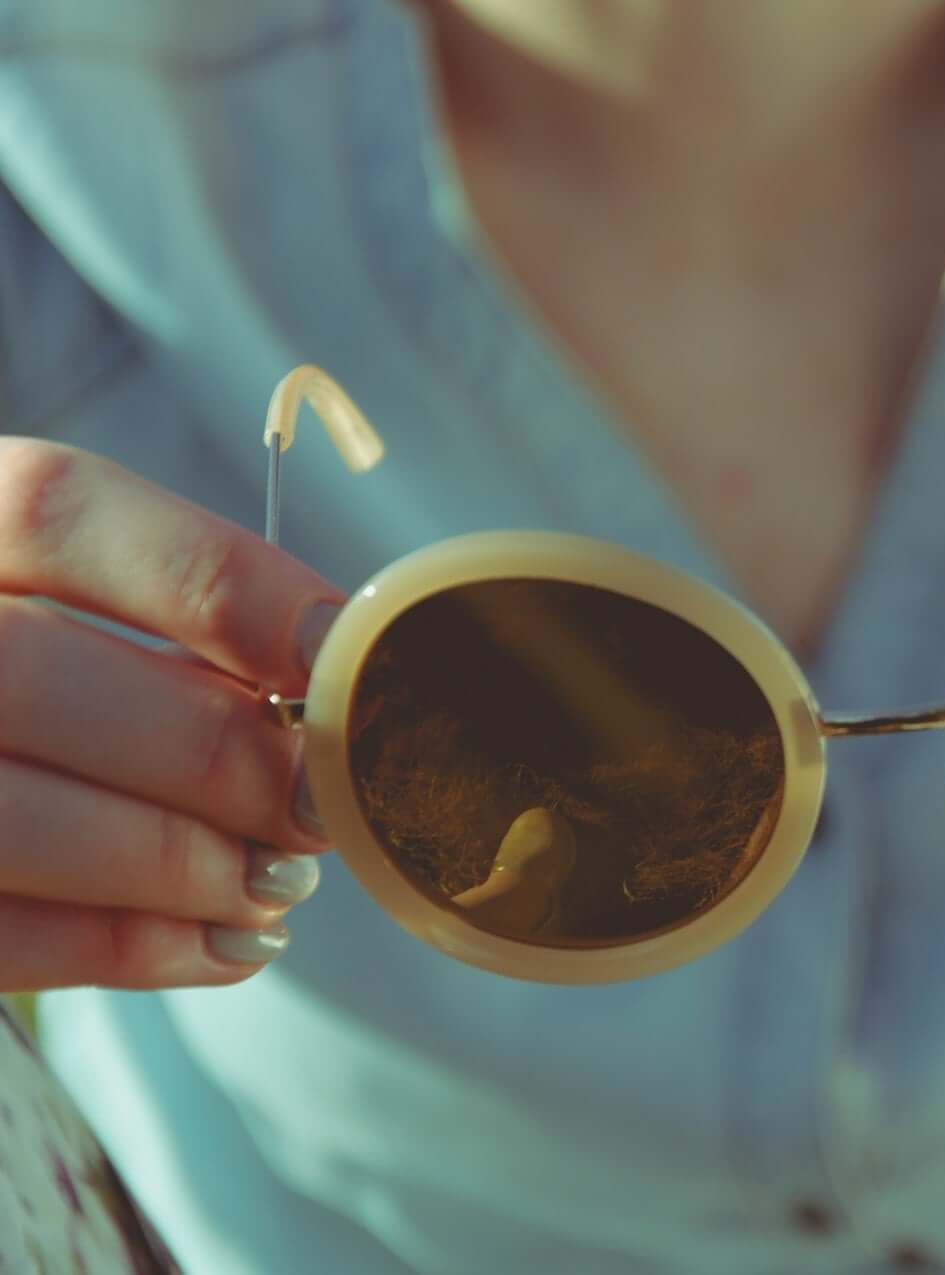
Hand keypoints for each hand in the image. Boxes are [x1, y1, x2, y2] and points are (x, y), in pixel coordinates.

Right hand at [0, 441, 338, 989]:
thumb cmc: (55, 695)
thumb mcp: (84, 619)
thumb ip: (175, 634)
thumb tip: (328, 694)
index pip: (56, 511)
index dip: (216, 583)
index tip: (333, 651)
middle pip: (33, 674)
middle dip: (210, 754)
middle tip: (316, 805)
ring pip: (12, 820)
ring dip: (178, 865)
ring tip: (279, 883)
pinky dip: (128, 948)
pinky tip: (226, 945)